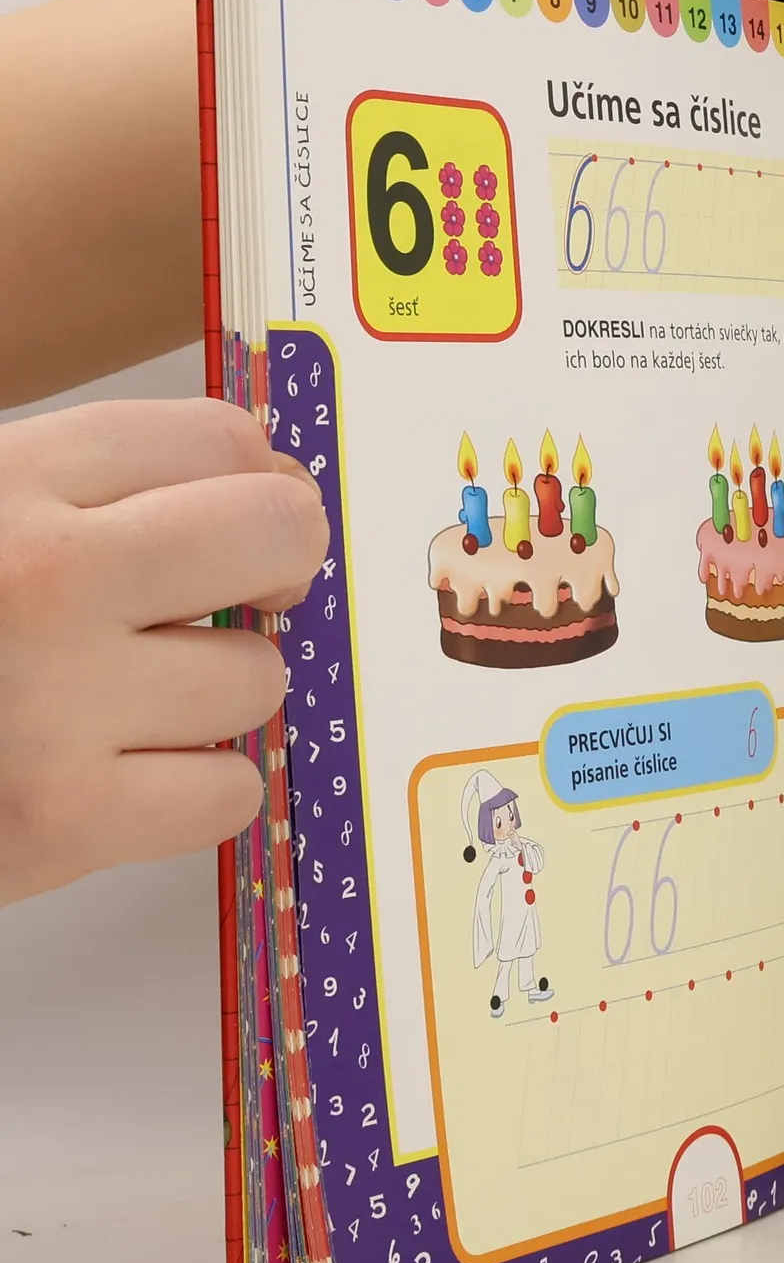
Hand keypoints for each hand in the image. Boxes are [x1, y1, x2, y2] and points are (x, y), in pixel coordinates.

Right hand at [0, 398, 328, 904]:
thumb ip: (71, 487)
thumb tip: (257, 473)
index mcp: (4, 481)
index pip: (220, 441)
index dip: (257, 480)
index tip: (244, 513)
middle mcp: (42, 577)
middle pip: (277, 534)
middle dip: (277, 565)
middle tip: (240, 594)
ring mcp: (57, 702)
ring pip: (259, 678)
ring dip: (218, 694)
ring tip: (134, 700)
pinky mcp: (62, 822)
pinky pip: (229, 792)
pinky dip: (197, 790)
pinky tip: (127, 774)